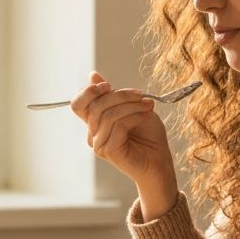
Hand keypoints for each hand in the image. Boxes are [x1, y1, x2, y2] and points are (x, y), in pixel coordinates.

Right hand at [70, 71, 178, 217]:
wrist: (161, 162)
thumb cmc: (149, 136)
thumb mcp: (132, 108)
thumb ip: (113, 95)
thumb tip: (93, 75)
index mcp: (96, 122)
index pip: (78, 104)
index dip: (89, 92)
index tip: (108, 85)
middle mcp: (93, 134)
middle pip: (95, 105)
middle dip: (120, 95)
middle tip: (141, 96)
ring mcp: (99, 144)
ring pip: (107, 115)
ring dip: (131, 106)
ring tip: (148, 107)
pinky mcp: (109, 151)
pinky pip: (117, 126)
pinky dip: (134, 117)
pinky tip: (146, 117)